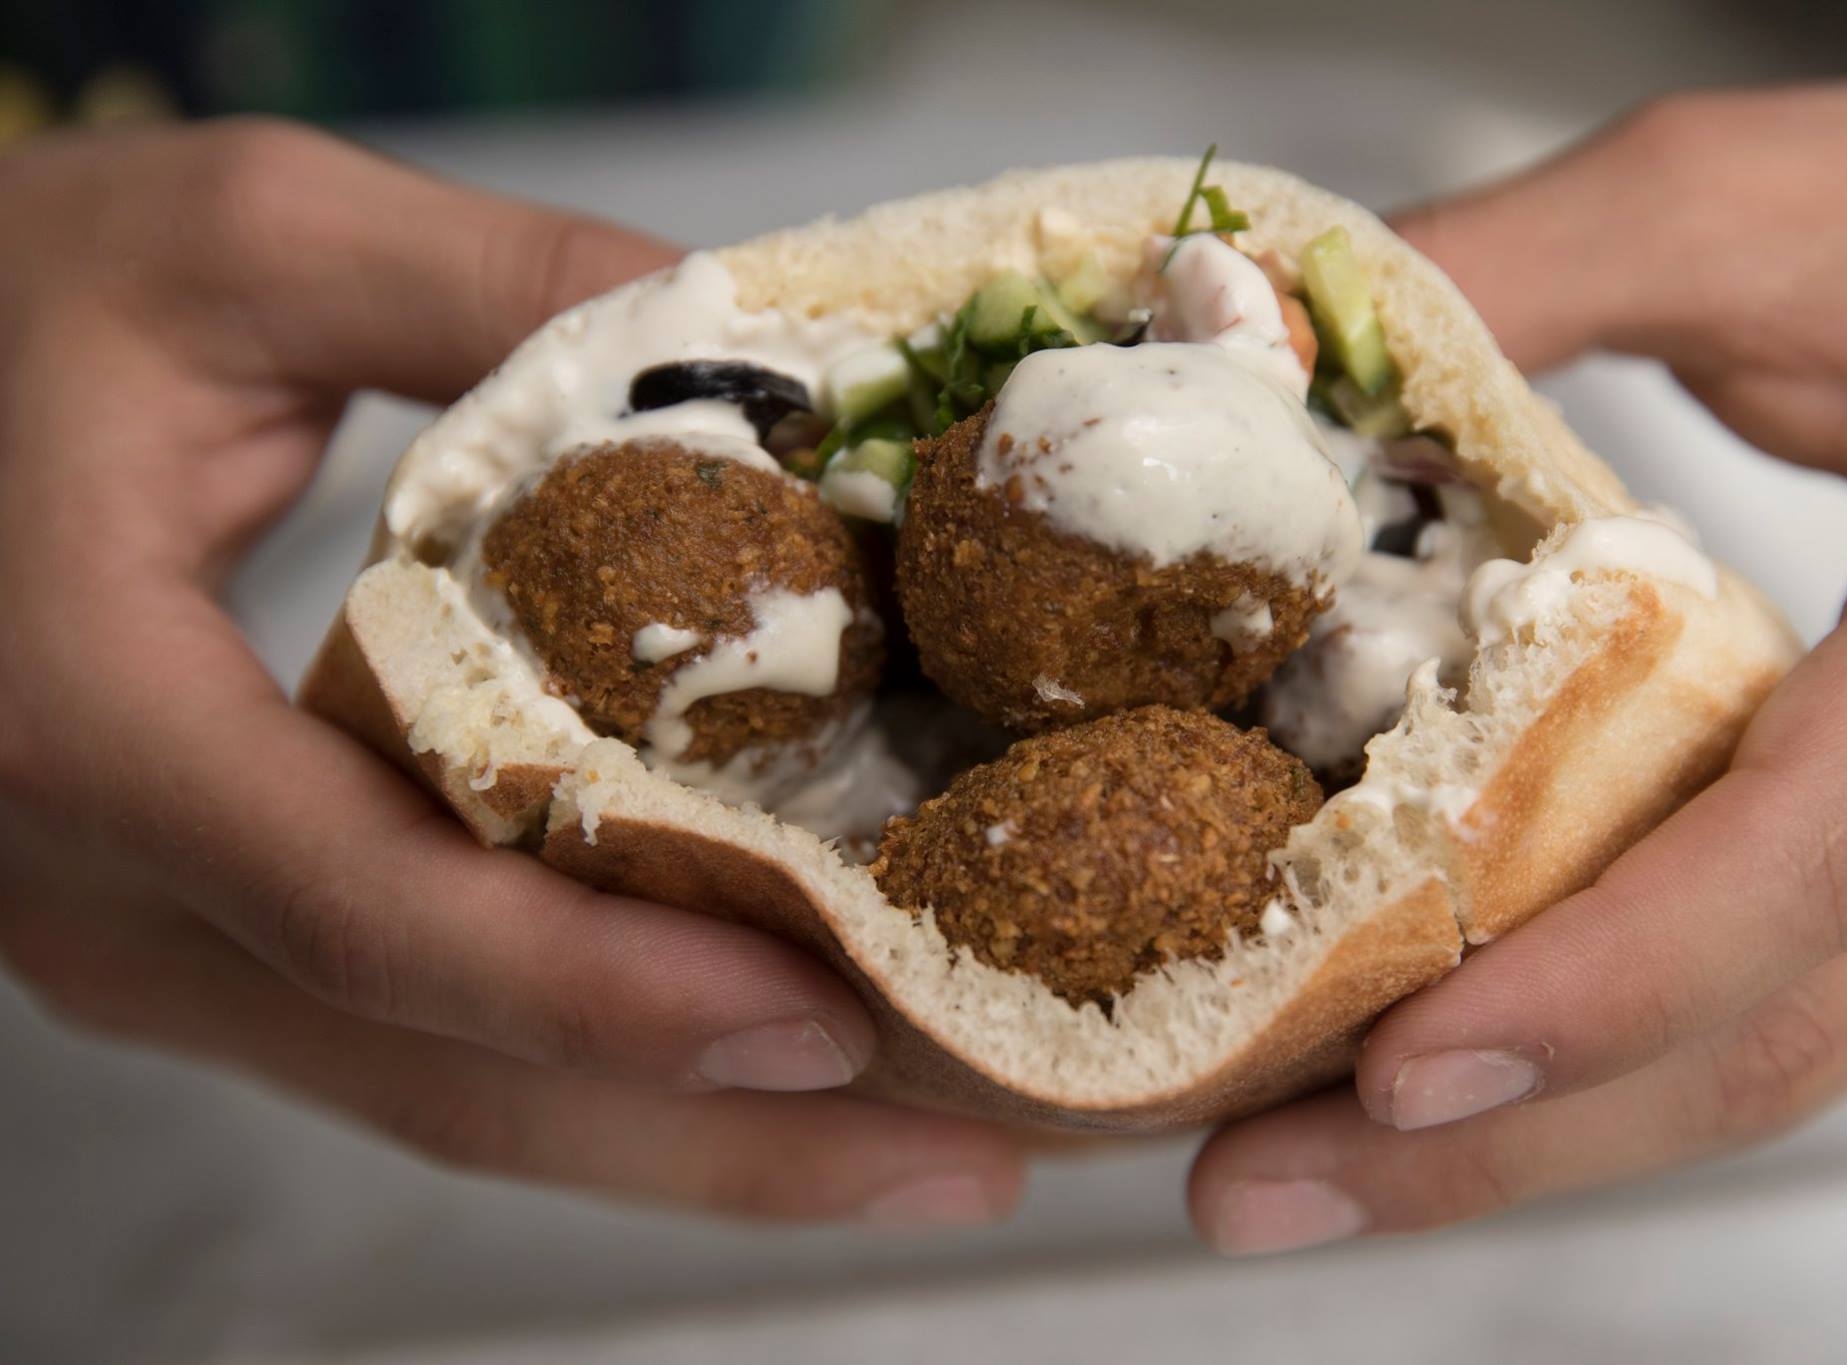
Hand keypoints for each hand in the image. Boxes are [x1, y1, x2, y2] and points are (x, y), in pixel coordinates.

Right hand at [0, 121, 1021, 1227]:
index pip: (372, 910)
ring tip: (924, 1146)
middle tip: (969, 1158)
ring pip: (446, 1100)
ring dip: (692, 1140)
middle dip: (726, 1143)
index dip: (606, 989)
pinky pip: (424, 1046)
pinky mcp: (209, 946)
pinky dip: (607, 1070)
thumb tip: (773, 369)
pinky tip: (766, 1054)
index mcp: (88, 723)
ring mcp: (157, 950)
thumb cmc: (7, 309)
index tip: (829, 1019)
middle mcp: (116, 899)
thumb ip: (503, 292)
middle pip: (449, 1078)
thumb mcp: (247, 245)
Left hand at [1189, 60, 1846, 1252]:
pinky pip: (1796, 1000)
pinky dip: (1615, 1057)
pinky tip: (1456, 1065)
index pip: (1825, 844)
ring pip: (1793, 1051)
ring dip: (1548, 1134)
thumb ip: (1505, 277)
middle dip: (1515, 1140)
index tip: (1395, 1068)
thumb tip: (1242, 353)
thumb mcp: (1750, 204)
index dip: (1605, 979)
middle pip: (1791, 1026)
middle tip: (1264, 1187)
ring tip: (1312, 1164)